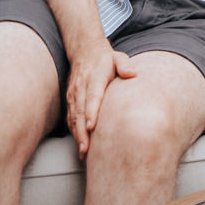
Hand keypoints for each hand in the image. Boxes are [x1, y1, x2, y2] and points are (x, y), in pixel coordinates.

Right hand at [65, 37, 136, 158]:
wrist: (85, 51)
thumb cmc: (106, 58)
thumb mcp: (118, 57)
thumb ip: (125, 65)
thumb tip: (133, 74)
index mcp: (94, 77)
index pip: (92, 96)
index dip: (91, 112)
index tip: (92, 126)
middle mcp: (81, 87)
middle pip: (80, 111)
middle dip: (82, 131)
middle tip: (86, 149)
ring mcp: (74, 94)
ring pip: (74, 117)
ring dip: (77, 135)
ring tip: (83, 152)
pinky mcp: (71, 100)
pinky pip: (71, 118)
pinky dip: (74, 131)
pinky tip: (80, 144)